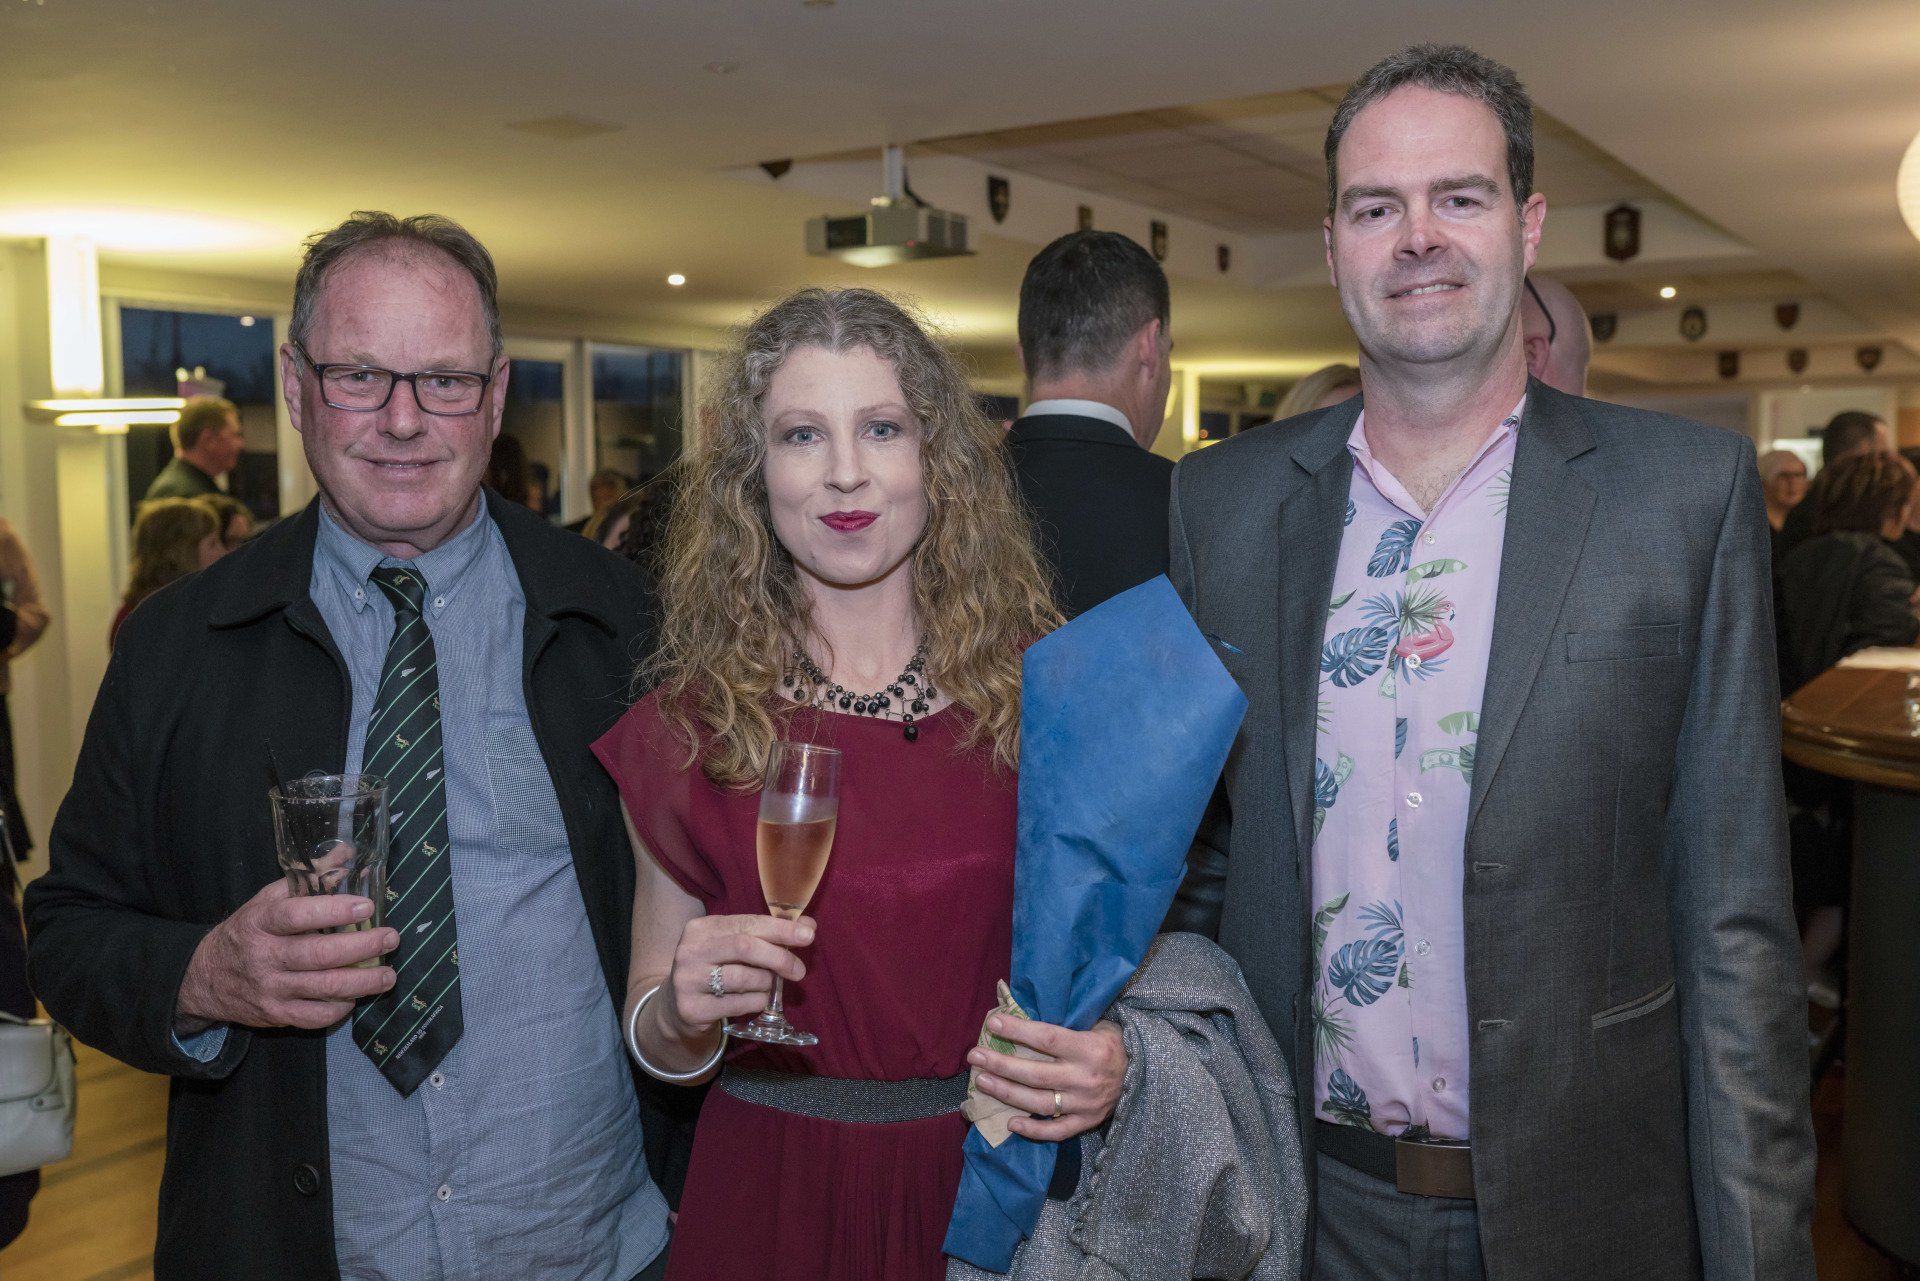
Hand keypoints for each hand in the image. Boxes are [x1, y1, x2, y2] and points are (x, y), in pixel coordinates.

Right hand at [175, 879, 398, 1032]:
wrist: (205, 977)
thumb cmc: (248, 931)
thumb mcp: (267, 899)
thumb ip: (308, 879)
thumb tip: (347, 854)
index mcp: (261, 922)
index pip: (296, 915)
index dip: (334, 910)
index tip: (367, 906)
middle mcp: (265, 956)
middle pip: (319, 955)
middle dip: (362, 947)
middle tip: (390, 938)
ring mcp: (270, 988)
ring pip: (324, 988)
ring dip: (364, 982)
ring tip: (388, 975)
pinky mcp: (275, 1015)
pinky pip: (315, 1017)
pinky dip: (341, 1008)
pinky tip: (356, 996)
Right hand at [657, 914, 814, 1039]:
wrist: (677, 1005)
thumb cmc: (715, 968)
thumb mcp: (734, 946)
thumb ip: (767, 934)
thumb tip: (808, 926)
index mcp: (702, 928)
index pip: (748, 923)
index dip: (781, 929)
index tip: (808, 935)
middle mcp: (690, 950)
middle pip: (745, 948)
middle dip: (779, 957)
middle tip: (798, 970)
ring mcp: (688, 980)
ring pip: (742, 978)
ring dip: (766, 983)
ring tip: (769, 986)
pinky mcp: (692, 1008)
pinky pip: (737, 1004)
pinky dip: (757, 1001)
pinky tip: (758, 1000)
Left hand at [968, 1016, 1126, 1141]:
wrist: (1145, 1075)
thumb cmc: (1113, 1044)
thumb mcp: (1098, 1025)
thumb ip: (1067, 1022)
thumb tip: (1023, 1009)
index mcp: (1089, 1048)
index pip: (1047, 1038)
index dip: (1018, 1031)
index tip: (993, 1024)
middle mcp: (1085, 1078)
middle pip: (1035, 1072)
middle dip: (1001, 1064)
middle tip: (975, 1056)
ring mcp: (1085, 1104)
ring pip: (1039, 1102)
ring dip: (1006, 1093)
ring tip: (982, 1082)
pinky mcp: (1086, 1123)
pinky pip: (1056, 1131)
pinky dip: (1032, 1130)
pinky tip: (1010, 1123)